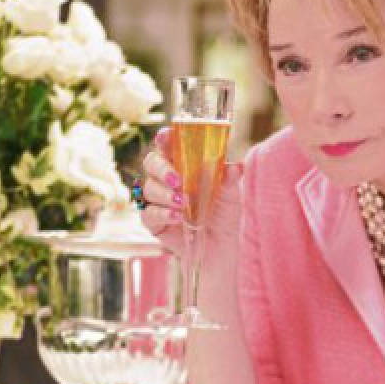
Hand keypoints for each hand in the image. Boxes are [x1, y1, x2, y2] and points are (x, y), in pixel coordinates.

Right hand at [137, 127, 243, 254]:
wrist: (224, 247)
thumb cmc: (226, 214)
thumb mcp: (231, 194)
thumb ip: (230, 179)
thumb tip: (236, 167)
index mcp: (183, 164)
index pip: (168, 145)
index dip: (164, 139)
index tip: (165, 136)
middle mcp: (167, 180)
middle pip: (151, 163)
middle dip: (162, 169)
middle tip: (178, 180)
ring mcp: (158, 201)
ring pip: (149, 189)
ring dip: (165, 194)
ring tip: (184, 203)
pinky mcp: (154, 222)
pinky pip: (148, 214)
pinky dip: (162, 214)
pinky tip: (178, 217)